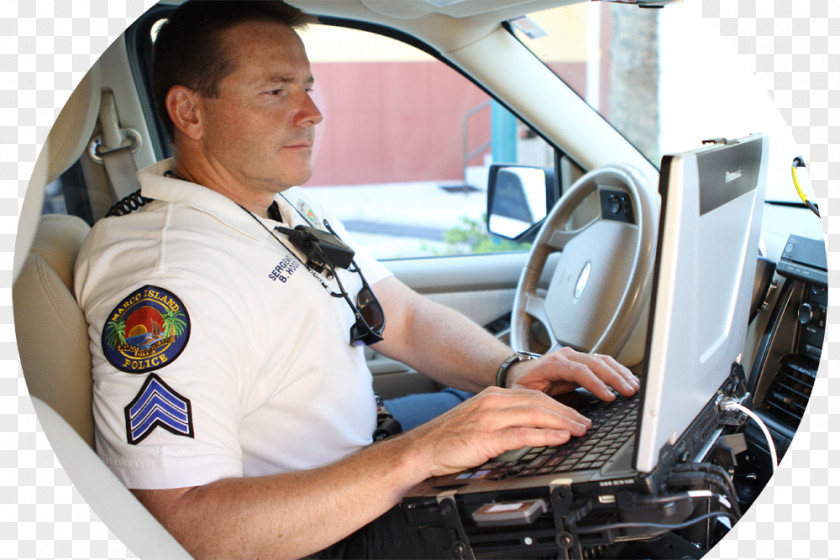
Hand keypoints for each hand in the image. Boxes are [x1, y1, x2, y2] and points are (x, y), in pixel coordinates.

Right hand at [403, 387, 591, 477]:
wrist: (421, 449)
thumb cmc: (447, 439)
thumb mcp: (478, 420)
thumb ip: (502, 419)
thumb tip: (529, 427)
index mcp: (492, 395)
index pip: (534, 395)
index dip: (558, 405)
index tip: (574, 414)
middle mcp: (493, 401)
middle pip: (539, 402)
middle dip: (566, 412)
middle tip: (585, 422)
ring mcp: (490, 418)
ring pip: (535, 414)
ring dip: (562, 422)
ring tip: (580, 430)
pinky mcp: (487, 436)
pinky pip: (522, 433)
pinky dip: (545, 434)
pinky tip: (560, 437)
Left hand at [506, 347, 639, 401]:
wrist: (518, 372)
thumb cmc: (521, 385)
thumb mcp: (524, 396)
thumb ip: (539, 405)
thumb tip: (555, 421)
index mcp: (552, 364)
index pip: (579, 371)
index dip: (596, 383)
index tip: (609, 397)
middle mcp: (565, 356)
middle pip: (595, 363)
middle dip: (614, 378)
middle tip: (628, 392)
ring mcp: (574, 357)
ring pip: (602, 360)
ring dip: (619, 373)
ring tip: (633, 386)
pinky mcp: (581, 361)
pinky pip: (602, 362)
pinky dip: (617, 370)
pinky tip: (627, 379)